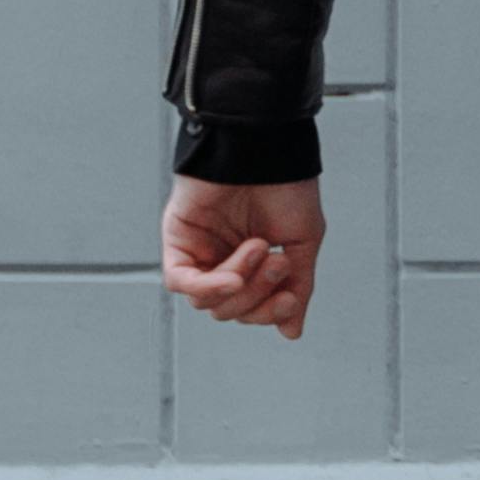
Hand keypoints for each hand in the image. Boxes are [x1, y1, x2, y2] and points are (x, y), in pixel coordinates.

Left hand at [162, 177, 326, 338]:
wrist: (265, 147)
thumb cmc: (287, 184)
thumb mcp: (302, 243)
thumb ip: (297, 287)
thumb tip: (291, 332)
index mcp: (251, 262)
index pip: (252, 309)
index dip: (271, 312)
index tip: (291, 297)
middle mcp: (221, 259)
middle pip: (229, 311)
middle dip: (258, 295)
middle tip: (277, 260)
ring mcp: (198, 250)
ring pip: (207, 301)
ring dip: (240, 284)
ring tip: (260, 248)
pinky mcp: (178, 238)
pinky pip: (179, 282)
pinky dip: (207, 287)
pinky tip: (231, 277)